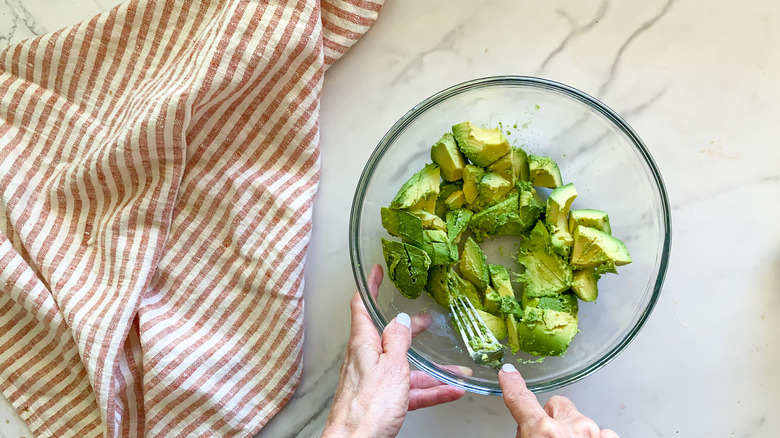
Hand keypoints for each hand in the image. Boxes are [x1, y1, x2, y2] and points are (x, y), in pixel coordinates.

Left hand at [322, 264, 465, 437]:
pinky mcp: (382, 401)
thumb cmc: (366, 407)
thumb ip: (398, 341)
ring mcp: (374, 380)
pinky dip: (430, 391)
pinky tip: (450, 391)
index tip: (376, 272)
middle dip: (410, 329)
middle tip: (426, 321)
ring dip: (431, 369)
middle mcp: (366, 359)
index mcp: (363, 343)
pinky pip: (409, 391)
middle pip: (389, 336)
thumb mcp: (391, 366)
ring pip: (405, 368)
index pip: (362, 306)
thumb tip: (402, 319)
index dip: (369, 286)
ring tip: (456, 369)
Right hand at [499, 364, 618, 437]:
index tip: (508, 372)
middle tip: (548, 437)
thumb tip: (525, 431)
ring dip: (574, 432)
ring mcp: (596, 433)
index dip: (512, 385)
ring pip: (580, 420)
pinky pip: (602, 432)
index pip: (521, 400)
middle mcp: (572, 427)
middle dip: (552, 418)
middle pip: (557, 405)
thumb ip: (525, 435)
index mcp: (544, 432)